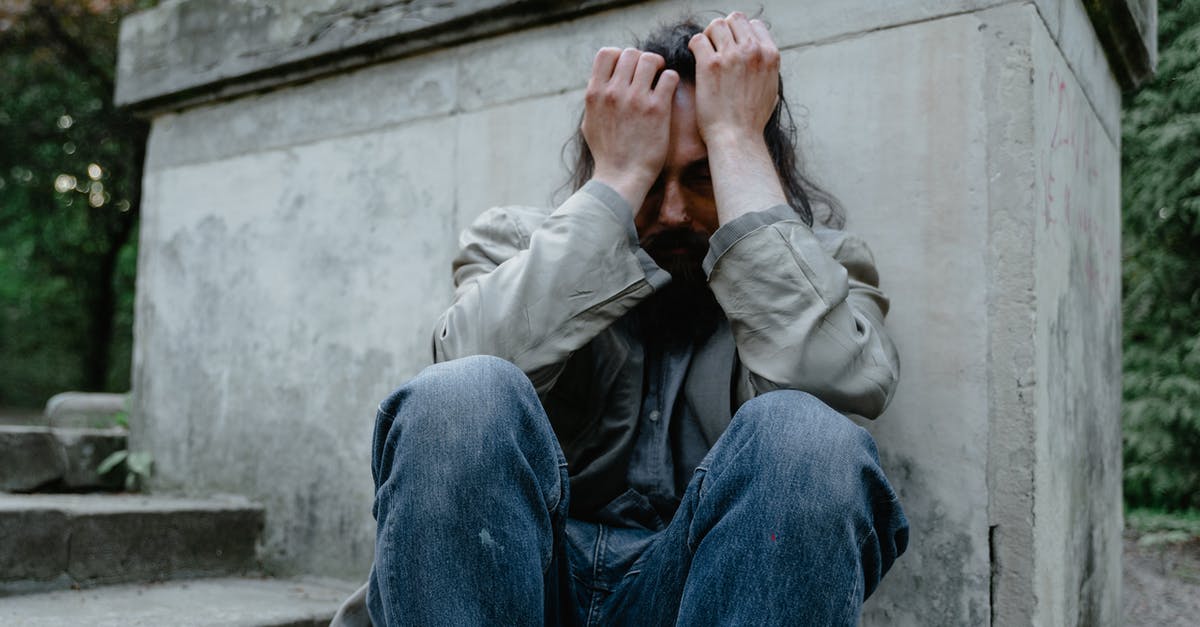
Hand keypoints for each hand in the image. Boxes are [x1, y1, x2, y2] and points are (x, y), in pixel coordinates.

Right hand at [581, 47, 679, 207]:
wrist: (620, 178)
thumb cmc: (606, 154)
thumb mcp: (589, 123)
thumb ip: (595, 101)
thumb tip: (600, 85)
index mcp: (595, 93)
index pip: (606, 53)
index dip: (620, 56)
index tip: (628, 70)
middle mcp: (613, 92)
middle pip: (631, 53)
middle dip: (642, 60)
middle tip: (649, 75)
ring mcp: (635, 99)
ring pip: (651, 59)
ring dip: (659, 66)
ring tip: (660, 79)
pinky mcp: (656, 109)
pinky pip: (669, 77)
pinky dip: (671, 80)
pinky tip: (668, 93)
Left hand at [688, 13, 780, 145]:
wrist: (737, 138)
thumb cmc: (752, 121)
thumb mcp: (772, 91)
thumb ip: (767, 70)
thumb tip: (763, 59)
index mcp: (770, 55)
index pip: (754, 24)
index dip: (741, 33)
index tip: (732, 45)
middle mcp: (752, 51)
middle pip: (734, 20)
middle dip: (724, 31)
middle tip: (715, 47)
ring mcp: (731, 56)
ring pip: (715, 25)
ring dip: (708, 36)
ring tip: (705, 51)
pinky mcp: (710, 64)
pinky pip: (698, 40)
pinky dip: (694, 46)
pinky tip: (694, 57)